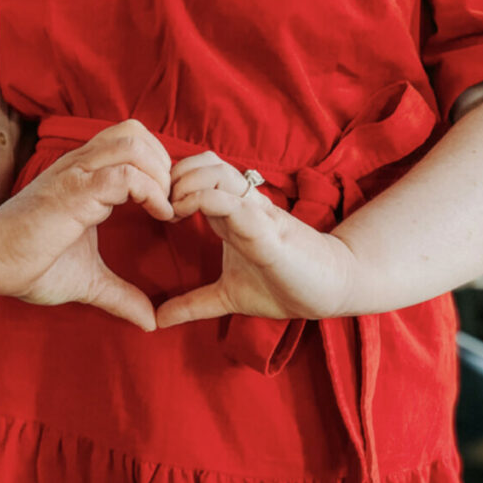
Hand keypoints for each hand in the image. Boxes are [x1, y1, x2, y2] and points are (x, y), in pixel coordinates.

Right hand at [0, 120, 173, 330]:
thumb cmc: (30, 265)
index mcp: (84, 176)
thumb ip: (120, 295)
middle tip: (173, 202)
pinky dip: (151, 191)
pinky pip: (124, 175)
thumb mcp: (88, 280)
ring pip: (133, 145)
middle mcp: (81, 166)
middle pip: (136, 133)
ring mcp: (77, 176)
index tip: (170, 205)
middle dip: (165, 163)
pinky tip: (160, 215)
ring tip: (167, 208)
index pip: (131, 142)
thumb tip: (149, 321)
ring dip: (161, 174)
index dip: (159, 166)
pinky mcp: (74, 192)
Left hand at [156, 152, 357, 327]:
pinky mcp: (268, 230)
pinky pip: (235, 202)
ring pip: (218, 171)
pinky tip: (186, 216)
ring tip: (173, 209)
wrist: (329, 291)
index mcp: (230, 213)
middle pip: (205, 161)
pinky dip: (204, 199)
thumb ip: (193, 304)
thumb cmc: (283, 285)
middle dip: (174, 175)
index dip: (170, 181)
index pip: (197, 173)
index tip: (154, 209)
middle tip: (159, 205)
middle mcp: (242, 205)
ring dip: (187, 183)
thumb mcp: (227, 297)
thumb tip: (158, 320)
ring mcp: (255, 213)